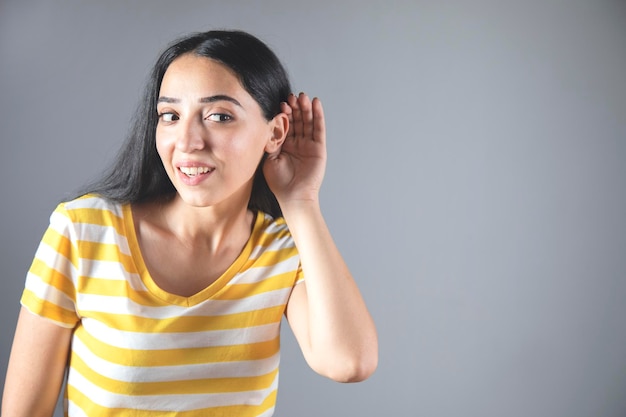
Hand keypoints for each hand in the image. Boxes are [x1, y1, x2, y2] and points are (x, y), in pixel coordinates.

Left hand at [263, 92, 326, 206]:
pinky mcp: (319, 147)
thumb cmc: (279, 182)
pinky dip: (318, 116)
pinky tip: (316, 103)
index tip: (281, 103)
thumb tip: (268, 124)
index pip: (286, 125)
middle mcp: (297, 143)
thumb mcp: (269, 158)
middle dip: (295, 108)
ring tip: (303, 97)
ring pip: (308, 122)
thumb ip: (270, 141)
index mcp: (285, 145)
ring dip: (306, 109)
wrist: (293, 195)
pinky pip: (318, 129)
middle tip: (292, 96)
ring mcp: (309, 145)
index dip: (284, 113)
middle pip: (297, 121)